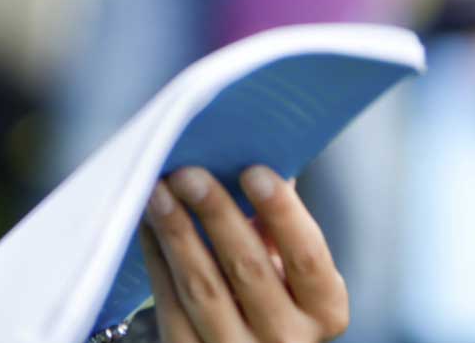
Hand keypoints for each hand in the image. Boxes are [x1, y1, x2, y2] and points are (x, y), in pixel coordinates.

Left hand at [141, 166, 350, 342]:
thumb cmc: (272, 295)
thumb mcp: (290, 268)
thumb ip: (279, 222)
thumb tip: (256, 151)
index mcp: (325, 309)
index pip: (306, 255)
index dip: (282, 212)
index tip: (253, 170)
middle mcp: (288, 339)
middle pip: (249, 269)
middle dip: (216, 214)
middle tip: (189, 173)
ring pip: (203, 288)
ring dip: (177, 233)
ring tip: (159, 191)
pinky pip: (170, 305)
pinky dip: (157, 259)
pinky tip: (148, 224)